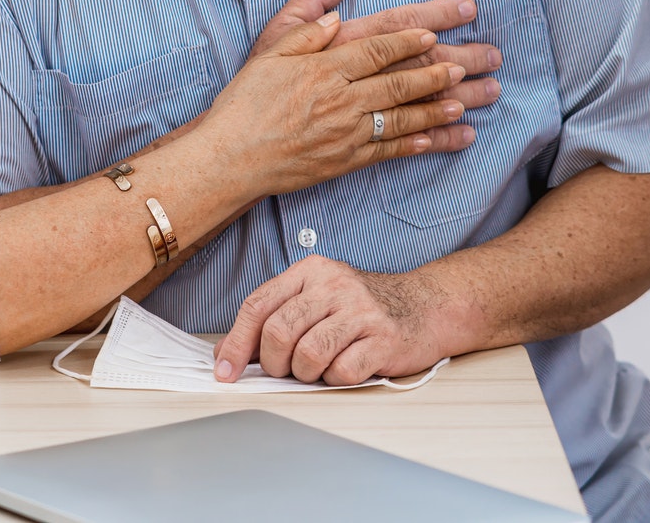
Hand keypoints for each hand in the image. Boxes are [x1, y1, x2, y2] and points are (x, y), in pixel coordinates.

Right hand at [198, 16, 480, 200]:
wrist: (229, 157)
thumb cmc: (245, 101)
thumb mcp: (269, 50)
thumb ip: (306, 26)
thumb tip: (338, 11)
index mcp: (323, 68)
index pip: (375, 49)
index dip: (408, 41)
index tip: (433, 34)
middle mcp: (340, 99)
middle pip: (398, 82)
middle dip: (437, 73)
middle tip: (468, 64)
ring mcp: (345, 133)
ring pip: (402, 118)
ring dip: (437, 110)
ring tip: (467, 102)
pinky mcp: (345, 161)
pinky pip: (388, 151)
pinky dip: (416, 145)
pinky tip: (439, 139)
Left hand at [212, 256, 447, 385]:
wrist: (424, 307)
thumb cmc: (362, 309)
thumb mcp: (316, 299)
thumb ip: (274, 319)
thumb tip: (228, 353)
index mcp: (310, 271)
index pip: (258, 305)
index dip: (236, 343)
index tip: (225, 371)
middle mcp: (334, 285)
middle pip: (278, 332)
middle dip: (274, 363)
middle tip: (286, 370)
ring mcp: (360, 311)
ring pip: (307, 356)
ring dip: (307, 373)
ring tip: (320, 367)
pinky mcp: (383, 339)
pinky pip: (341, 372)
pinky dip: (337, 379)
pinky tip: (347, 366)